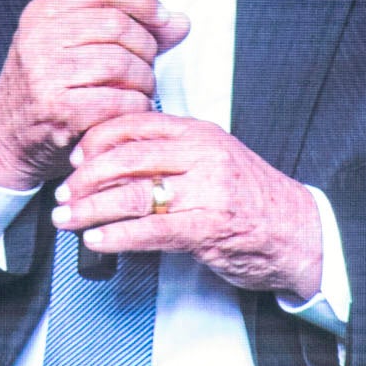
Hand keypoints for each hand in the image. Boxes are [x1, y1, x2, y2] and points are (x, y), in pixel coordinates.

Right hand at [0, 0, 189, 192]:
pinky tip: (128, 111)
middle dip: (146, 48)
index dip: (142, 0)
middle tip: (145, 67)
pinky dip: (135, 107)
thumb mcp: (74, 45)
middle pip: (118, 26)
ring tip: (138, 91)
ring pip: (123, 64)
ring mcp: (46, 74)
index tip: (161, 19)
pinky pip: (119, 100)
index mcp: (43, 12)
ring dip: (143, 81)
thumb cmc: (49, 87)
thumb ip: (127, 28)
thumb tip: (178, 21)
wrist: (6, 137)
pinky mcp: (58, 110)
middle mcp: (40, 38)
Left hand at [56, 114, 325, 298]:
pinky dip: (116, 237)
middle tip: (65, 194)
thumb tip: (114, 165)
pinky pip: (149, 231)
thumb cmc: (255, 201)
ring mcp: (207, 191)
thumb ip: (172, 156)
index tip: (75, 157)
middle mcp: (203, 155)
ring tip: (70, 220)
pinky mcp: (208, 228)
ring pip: (132, 195)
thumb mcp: (214, 161)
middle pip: (125, 159)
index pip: (134, 124)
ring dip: (91, 211)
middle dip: (85, 179)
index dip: (95, 141)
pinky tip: (97, 241)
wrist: (300, 233)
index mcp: (200, 133)